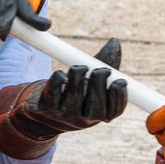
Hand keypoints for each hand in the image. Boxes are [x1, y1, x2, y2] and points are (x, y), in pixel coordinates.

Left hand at [12, 40, 128, 137]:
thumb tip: (114, 42)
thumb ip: (106, 64)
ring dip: (79, 72)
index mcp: (99, 117)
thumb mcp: (93, 84)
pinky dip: (59, 75)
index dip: (120, 94)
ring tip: (79, 70)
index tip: (120, 80)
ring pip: (75, 89)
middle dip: (99, 78)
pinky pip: (56, 84)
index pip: (115, 110)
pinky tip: (62, 77)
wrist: (44, 114)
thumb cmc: (76, 94)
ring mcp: (65, 116)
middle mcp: (84, 121)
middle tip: (99, 70)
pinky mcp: (47, 108)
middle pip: (97, 101)